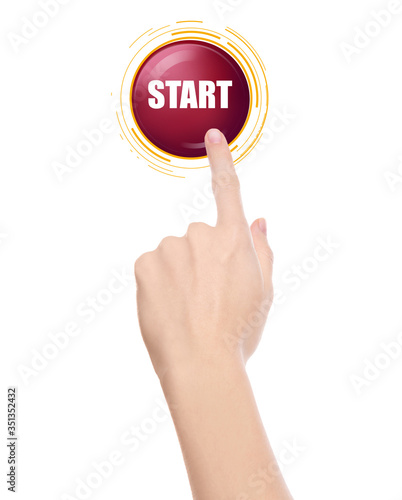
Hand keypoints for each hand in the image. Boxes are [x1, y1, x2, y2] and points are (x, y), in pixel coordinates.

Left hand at [134, 128, 273, 380]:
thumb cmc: (239, 331)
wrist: (202, 363)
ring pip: (174, 253)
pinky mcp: (144, 262)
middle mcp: (201, 234)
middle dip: (202, 260)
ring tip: (188, 307)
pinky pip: (153, 265)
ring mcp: (171, 247)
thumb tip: (260, 219)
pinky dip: (159, 281)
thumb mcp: (264, 291)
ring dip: (179, 272)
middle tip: (208, 297)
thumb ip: (263, 249)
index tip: (212, 134)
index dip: (221, 160)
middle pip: (199, 237)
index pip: (228, 190)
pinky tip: (169, 305)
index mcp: (234, 240)